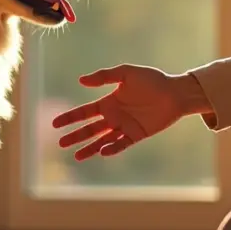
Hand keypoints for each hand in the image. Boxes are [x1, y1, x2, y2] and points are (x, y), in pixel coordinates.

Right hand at [52, 64, 210, 160]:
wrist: (175, 92)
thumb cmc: (153, 80)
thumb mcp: (126, 73)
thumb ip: (104, 77)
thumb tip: (81, 81)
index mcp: (109, 102)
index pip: (84, 113)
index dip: (70, 118)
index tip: (55, 123)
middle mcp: (114, 116)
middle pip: (90, 129)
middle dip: (75, 136)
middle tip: (61, 143)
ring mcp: (125, 127)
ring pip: (102, 140)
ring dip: (90, 148)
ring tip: (76, 156)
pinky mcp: (137, 135)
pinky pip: (121, 144)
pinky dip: (112, 148)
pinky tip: (102, 151)